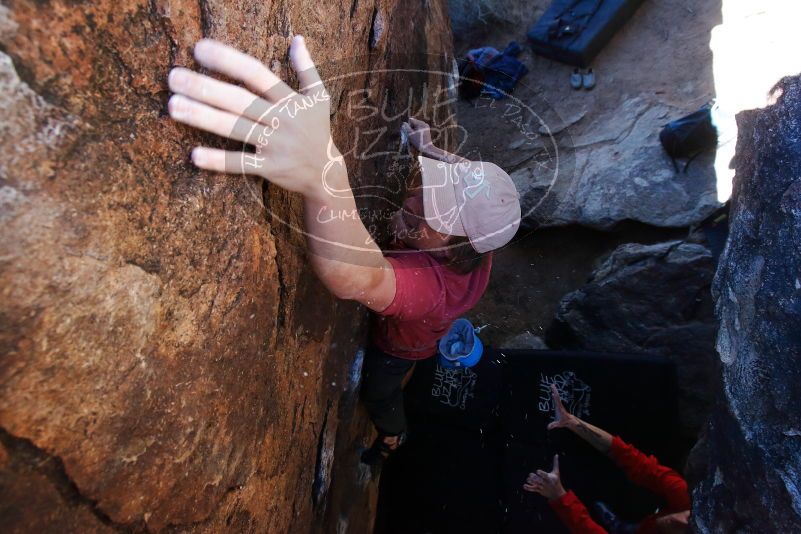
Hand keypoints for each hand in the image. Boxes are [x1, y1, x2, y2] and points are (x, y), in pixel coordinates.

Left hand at [167, 36, 341, 200]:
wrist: (327, 173)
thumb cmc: (317, 130)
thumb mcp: (318, 97)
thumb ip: (307, 68)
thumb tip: (297, 40)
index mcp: (289, 100)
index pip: (255, 74)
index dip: (228, 61)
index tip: (199, 49)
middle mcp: (281, 120)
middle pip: (239, 101)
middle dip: (205, 88)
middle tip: (173, 77)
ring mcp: (275, 146)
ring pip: (235, 129)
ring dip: (203, 118)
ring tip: (173, 106)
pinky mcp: (270, 169)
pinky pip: (241, 164)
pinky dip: (219, 161)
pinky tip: (194, 155)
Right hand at [401, 117, 434, 153]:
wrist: (426, 148)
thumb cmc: (418, 141)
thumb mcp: (410, 134)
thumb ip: (406, 127)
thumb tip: (404, 123)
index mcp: (421, 123)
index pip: (411, 120)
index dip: (408, 125)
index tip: (408, 132)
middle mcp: (424, 123)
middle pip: (414, 123)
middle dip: (411, 128)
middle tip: (410, 135)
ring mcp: (426, 127)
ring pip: (416, 127)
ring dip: (413, 131)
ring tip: (413, 137)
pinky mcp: (427, 131)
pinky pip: (420, 129)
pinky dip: (417, 133)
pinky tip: (416, 138)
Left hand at [523, 454, 565, 500]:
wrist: (557, 493)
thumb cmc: (556, 480)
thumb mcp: (556, 472)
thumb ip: (555, 463)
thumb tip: (556, 454)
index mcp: (550, 478)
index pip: (545, 476)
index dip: (541, 473)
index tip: (537, 471)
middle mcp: (546, 483)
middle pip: (539, 480)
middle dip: (534, 478)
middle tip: (531, 475)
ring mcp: (542, 487)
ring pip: (536, 485)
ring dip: (531, 482)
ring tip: (528, 479)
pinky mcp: (539, 490)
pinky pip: (533, 489)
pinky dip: (528, 488)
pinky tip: (524, 485)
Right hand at [547, 383, 576, 429]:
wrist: (569, 420)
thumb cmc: (563, 421)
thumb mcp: (558, 424)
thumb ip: (553, 425)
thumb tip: (548, 427)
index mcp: (559, 408)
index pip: (556, 401)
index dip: (555, 397)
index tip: (553, 392)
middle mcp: (559, 405)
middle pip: (557, 396)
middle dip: (554, 390)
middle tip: (552, 385)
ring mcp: (559, 404)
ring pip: (557, 396)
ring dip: (555, 391)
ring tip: (552, 385)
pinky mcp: (559, 405)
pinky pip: (556, 398)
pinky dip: (555, 394)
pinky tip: (553, 392)